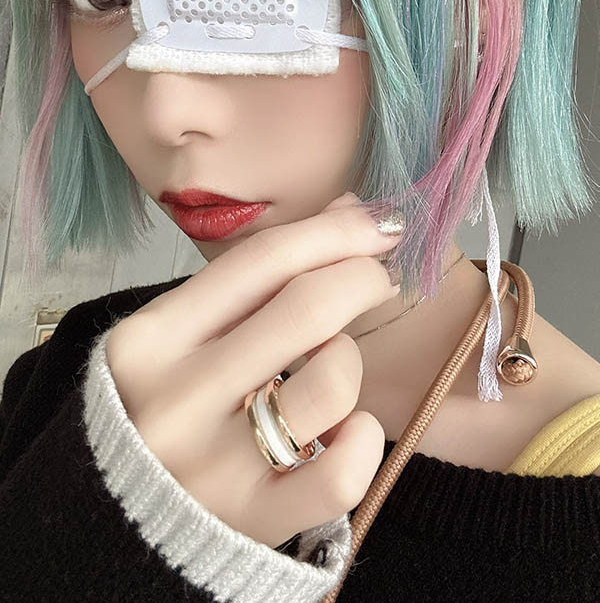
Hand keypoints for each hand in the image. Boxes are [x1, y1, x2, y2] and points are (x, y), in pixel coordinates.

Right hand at [105, 192, 403, 548]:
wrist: (118, 514)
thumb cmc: (160, 402)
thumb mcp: (181, 333)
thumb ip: (253, 277)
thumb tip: (347, 212)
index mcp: (153, 337)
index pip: (262, 260)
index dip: (335, 231)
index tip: (380, 225)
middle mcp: (178, 397)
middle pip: (307, 308)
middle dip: (364, 278)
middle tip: (381, 279)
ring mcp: (214, 465)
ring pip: (331, 383)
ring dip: (349, 361)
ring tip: (334, 366)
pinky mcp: (253, 519)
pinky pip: (342, 472)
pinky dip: (364, 439)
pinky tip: (348, 430)